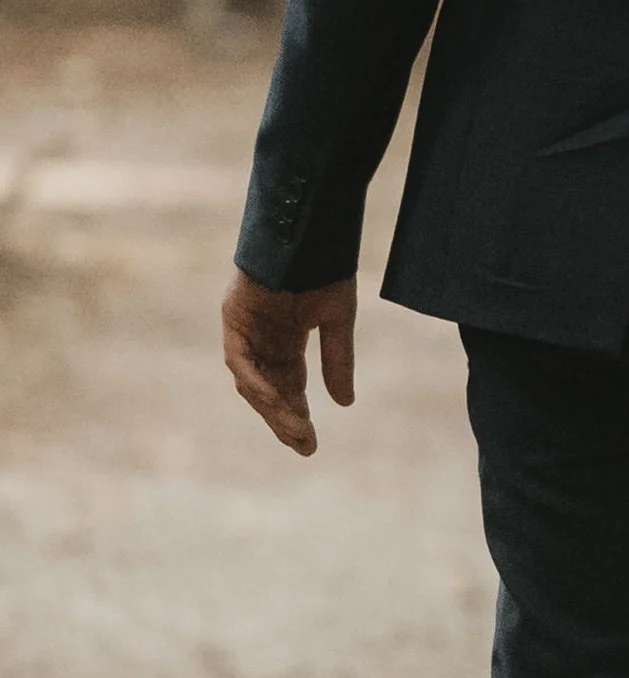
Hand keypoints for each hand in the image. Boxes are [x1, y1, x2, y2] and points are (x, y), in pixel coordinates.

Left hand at [221, 269, 357, 457]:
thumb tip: (344, 404)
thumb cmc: (324, 268)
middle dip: (285, 419)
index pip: (288, 384)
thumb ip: (337, 361)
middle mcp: (262, 337)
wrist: (308, 232)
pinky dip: (255, 383)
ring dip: (273, 408)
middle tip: (305, 446)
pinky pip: (240, 361)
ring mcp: (245, 329)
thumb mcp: (337, 320)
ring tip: (297, 431)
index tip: (311, 442)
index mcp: (286, 336)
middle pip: (269, 389)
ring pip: (252, 382)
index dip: (298, 413)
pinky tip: (274, 401)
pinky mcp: (233, 319)